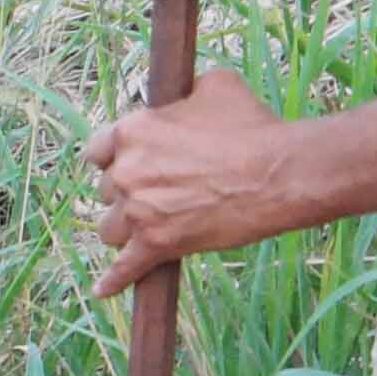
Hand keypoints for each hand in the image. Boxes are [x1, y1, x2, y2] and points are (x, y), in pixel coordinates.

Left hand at [91, 68, 297, 289]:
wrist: (279, 173)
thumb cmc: (252, 126)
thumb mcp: (216, 85)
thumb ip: (185, 93)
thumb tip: (185, 93)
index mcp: (132, 131)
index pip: (97, 151)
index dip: (113, 159)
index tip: (127, 165)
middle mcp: (126, 171)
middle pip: (105, 191)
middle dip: (128, 193)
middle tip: (159, 194)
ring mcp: (138, 210)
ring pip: (110, 229)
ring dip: (126, 229)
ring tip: (149, 229)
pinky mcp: (155, 245)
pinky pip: (124, 269)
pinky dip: (114, 281)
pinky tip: (103, 290)